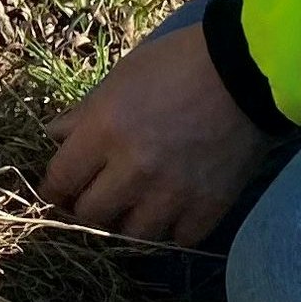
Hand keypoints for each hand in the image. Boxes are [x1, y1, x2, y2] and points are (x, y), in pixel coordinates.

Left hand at [42, 20, 270, 245]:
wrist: (247, 70)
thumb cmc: (177, 64)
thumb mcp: (120, 78)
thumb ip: (84, 113)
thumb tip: (55, 137)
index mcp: (104, 132)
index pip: (60, 180)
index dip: (53, 190)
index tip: (57, 193)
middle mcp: (132, 170)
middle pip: (91, 214)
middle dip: (87, 207)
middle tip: (96, 198)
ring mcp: (172, 193)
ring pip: (133, 234)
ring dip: (130, 221)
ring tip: (136, 207)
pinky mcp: (208, 206)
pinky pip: (179, 238)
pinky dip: (174, 227)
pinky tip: (175, 210)